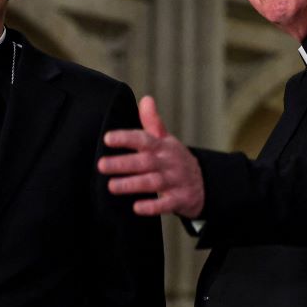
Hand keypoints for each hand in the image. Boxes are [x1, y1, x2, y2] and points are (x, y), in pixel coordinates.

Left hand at [97, 96, 204, 217]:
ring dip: (132, 184)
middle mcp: (167, 162)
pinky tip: (137, 207)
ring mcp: (175, 181)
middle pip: (144, 161)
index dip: (126, 138)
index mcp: (162, 146)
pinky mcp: (180, 200)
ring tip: (112, 186)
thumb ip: (152, 122)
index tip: (107, 138)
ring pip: (153, 182)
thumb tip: (146, 99)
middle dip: (123, 163)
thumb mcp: (165, 140)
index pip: (144, 139)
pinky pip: (167, 204)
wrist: (204, 183)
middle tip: (102, 165)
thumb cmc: (175, 159)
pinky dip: (153, 206)